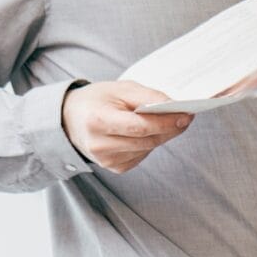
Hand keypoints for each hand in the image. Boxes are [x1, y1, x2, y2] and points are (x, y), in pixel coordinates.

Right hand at [60, 80, 189, 173]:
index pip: (139, 126)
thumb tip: (173, 105)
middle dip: (170, 128)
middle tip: (186, 117)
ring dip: (162, 136)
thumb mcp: (119, 89)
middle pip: (147, 140)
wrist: (70, 120)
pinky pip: (142, 155)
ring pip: (147, 148)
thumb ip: (147, 96)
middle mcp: (99, 144)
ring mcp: (106, 159)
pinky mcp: (114, 167)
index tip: (186, 115)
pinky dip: (150, 143)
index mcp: (98, 121)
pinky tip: (146, 133)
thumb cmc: (96, 100)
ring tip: (170, 121)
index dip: (166, 122)